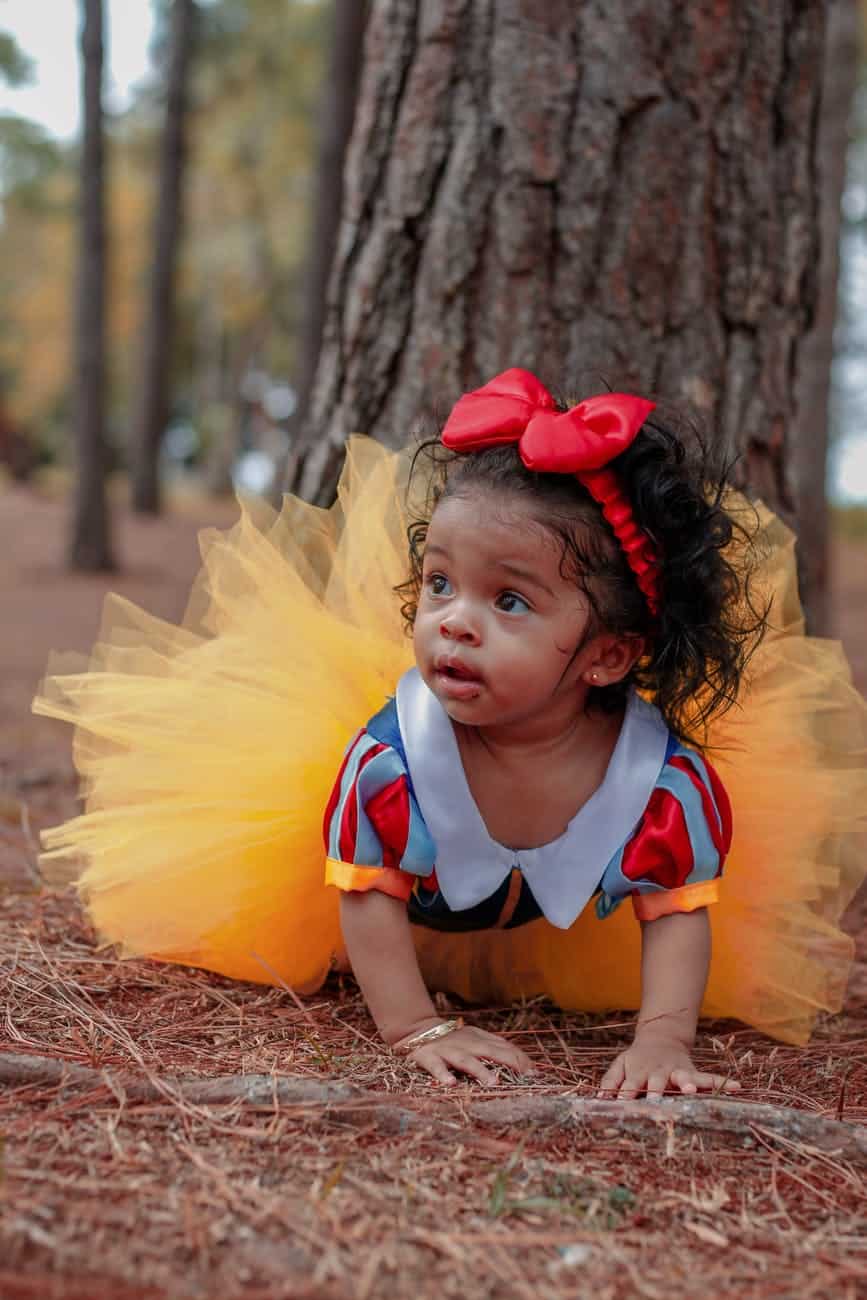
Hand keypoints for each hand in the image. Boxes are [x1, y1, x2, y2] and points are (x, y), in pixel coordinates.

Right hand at [393, 1022, 535, 1085]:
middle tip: (525, 1076)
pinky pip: (436, 1067)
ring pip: (466, 1060)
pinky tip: (451, 1084)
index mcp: (478, 1038)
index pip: (504, 1047)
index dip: (520, 1058)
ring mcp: (448, 1050)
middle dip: (509, 1062)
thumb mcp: (474, 1038)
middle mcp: (466, 1043)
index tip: (535, 1073)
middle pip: (490, 1051)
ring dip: (480, 1070)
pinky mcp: (429, 1058)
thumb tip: (525, 1064)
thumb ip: (495, 1048)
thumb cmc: (452, 1041)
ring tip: (493, 1082)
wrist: (417, 1030)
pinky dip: (443, 1075)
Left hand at [598, 1033, 739, 1100]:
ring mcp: (677, 1072)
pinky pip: (709, 1077)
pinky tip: (738, 1087)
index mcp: (639, 1073)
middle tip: (656, 1100)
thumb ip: (610, 1081)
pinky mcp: (692, 1072)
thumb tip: (600, 1097)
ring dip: (687, 1083)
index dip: (626, 1094)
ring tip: (692, 1089)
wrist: (661, 1037)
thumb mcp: (620, 1065)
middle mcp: (659, 1073)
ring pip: (682, 1078)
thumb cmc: (637, 1059)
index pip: (631, 1086)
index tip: (622, 1103)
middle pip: (657, 1082)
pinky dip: (722, 1082)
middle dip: (657, 1091)